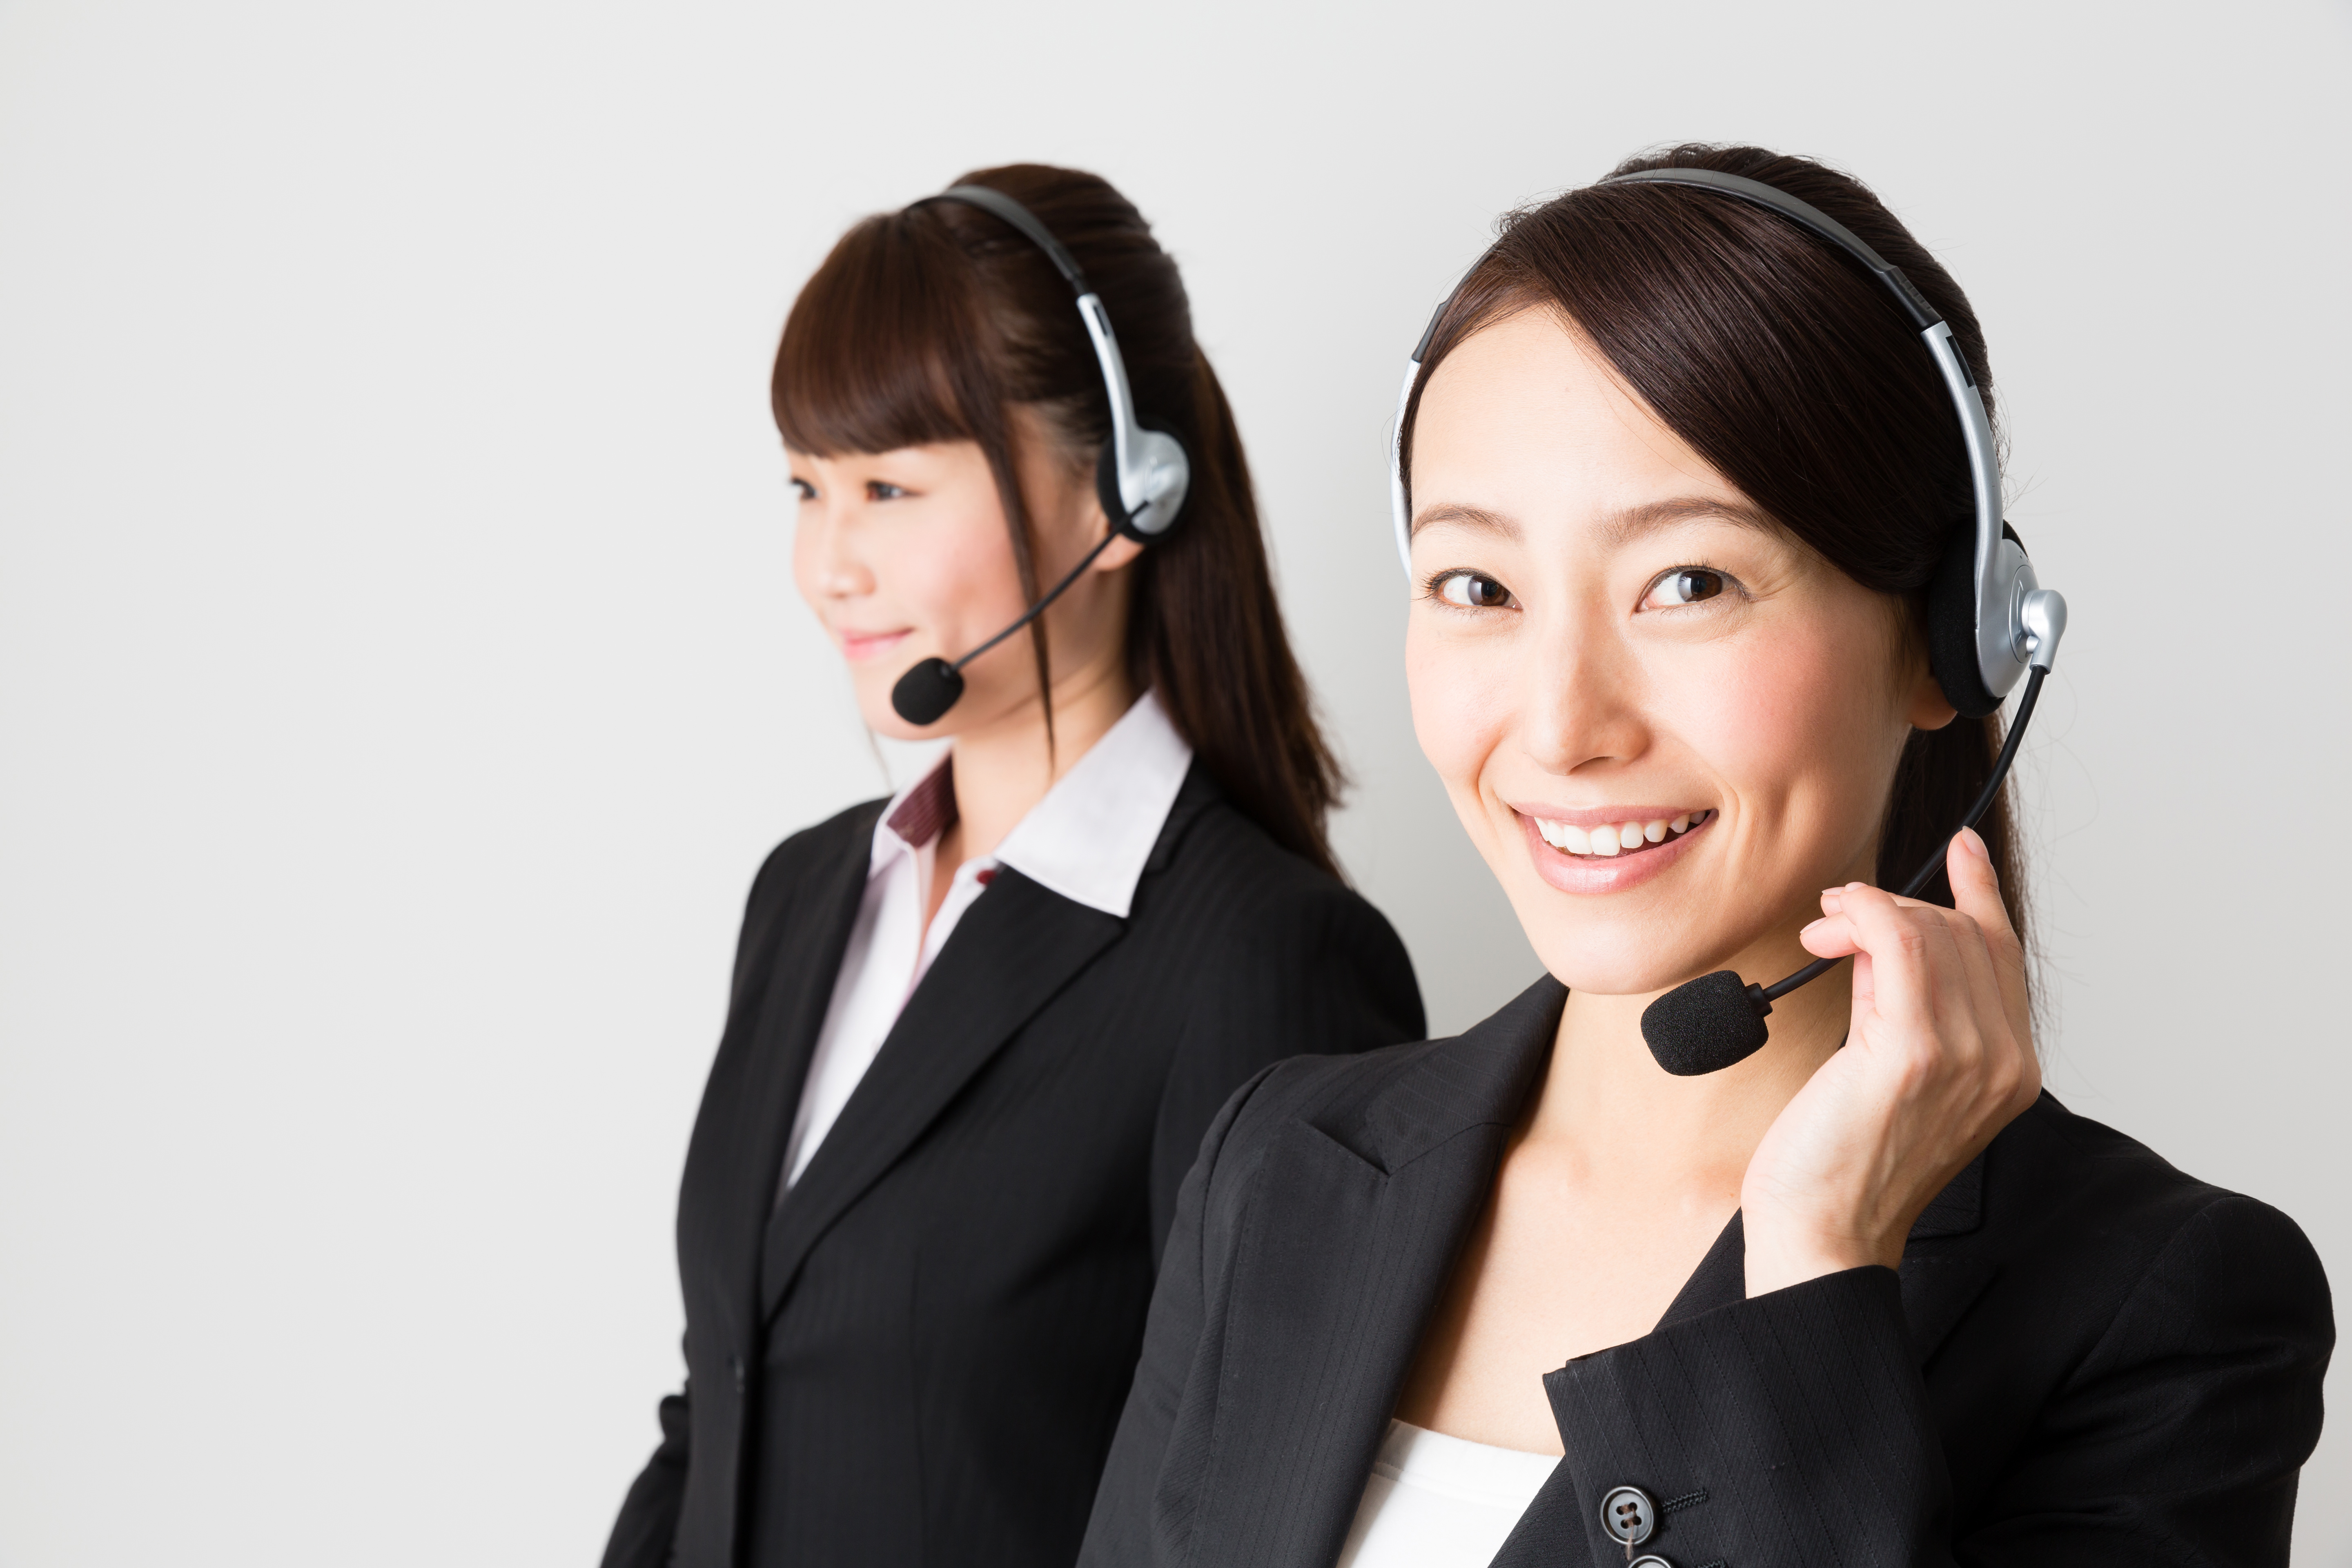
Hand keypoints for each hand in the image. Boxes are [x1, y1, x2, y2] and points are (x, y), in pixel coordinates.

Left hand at [1740, 827, 2040, 1296]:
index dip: (1979, 893)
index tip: (1960, 849)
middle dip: (1893, 913)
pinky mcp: (1915, 1052)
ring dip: (1864, 913)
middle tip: (1834, 922)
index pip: (2004, 955)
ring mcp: (1968, 1057)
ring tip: (1823, 931)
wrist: (1824, 1232)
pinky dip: (1858, 918)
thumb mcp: (1894, 1069)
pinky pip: (1895, 942)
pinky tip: (1826, 933)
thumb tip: (1879, 936)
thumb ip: (1906, 1006)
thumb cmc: (1843, 1161)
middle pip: (1963, 935)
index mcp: (2010, 1070)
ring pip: (1928, 931)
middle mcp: (2005, 1062)